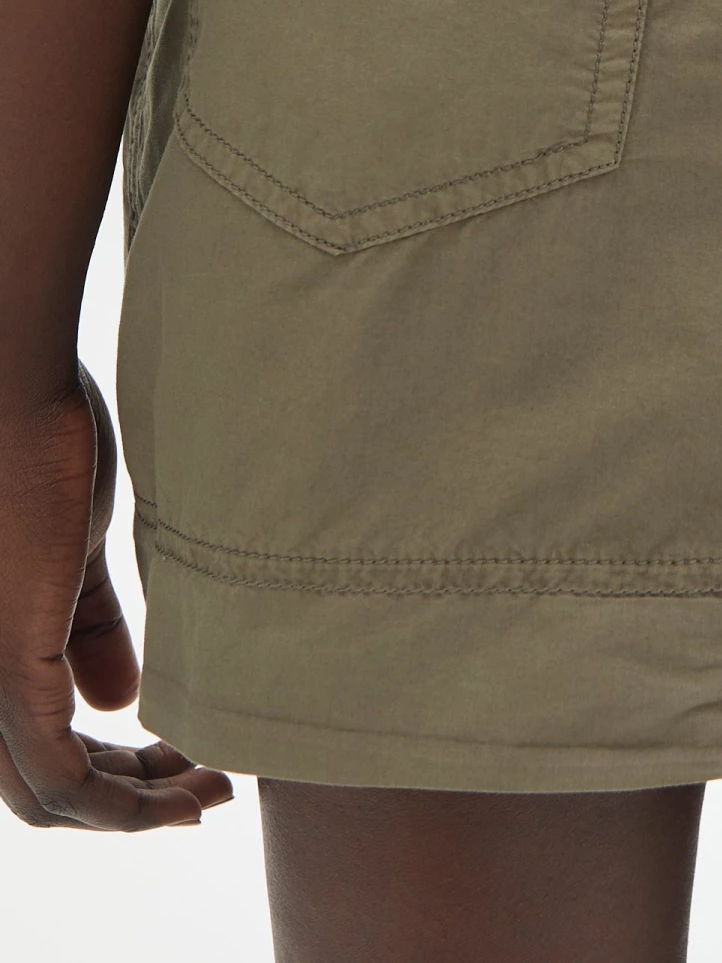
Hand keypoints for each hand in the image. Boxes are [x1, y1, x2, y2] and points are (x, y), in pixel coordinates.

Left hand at [0, 365, 231, 827]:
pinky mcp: (6, 669)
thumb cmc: (42, 448)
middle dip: (134, 802)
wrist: (12, 399)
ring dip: (138, 810)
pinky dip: (122, 800)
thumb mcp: (75, 555)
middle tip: (209, 787)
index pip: (43, 754)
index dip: (116, 777)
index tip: (189, 760)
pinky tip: (182, 778)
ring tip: (211, 790)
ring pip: (52, 798)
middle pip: (46, 794)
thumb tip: (121, 700)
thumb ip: (89, 627)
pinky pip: (60, 774)